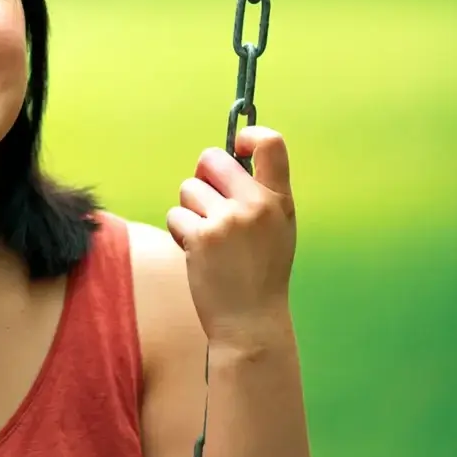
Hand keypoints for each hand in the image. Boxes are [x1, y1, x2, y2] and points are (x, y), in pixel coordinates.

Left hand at [166, 126, 295, 349]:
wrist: (250, 321)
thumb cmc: (259, 274)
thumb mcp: (276, 230)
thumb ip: (257, 196)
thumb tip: (222, 162)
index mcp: (279, 200)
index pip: (272, 144)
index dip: (249, 135)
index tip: (237, 144)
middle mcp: (256, 204)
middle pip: (212, 159)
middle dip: (202, 175)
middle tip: (206, 200)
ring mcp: (228, 219)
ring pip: (189, 189)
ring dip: (190, 210)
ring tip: (208, 240)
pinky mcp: (201, 236)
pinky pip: (176, 216)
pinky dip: (180, 233)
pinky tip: (197, 254)